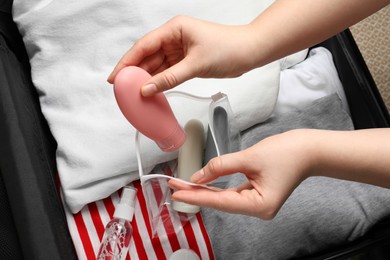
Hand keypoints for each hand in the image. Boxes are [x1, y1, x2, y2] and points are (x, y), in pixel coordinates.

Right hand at [107, 16, 257, 95]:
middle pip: (147, 56)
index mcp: (174, 29)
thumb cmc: (228, 48)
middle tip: (121, 89)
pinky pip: (167, 72)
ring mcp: (179, 50)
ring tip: (133, 93)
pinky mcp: (185, 61)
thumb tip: (147, 89)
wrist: (249, 52)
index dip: (127, 62)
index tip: (115, 76)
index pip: (144, 46)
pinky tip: (151, 91)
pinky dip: (159, 82)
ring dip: (146, 78)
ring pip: (157, 65)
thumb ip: (169, 78)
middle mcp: (173, 38)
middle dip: (134, 72)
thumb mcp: (195, 65)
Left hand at [169, 129, 313, 218]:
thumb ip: (221, 166)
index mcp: (261, 206)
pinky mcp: (257, 194)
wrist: (309, 149)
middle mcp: (259, 209)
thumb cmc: (288, 152)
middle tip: (175, 186)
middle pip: (221, 202)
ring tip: (183, 185)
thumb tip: (198, 175)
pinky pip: (233, 192)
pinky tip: (203, 184)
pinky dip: (217, 187)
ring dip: (205, 190)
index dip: (197, 196)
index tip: (177, 193)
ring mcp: (258, 203)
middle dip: (197, 193)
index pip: (221, 201)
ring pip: (225, 198)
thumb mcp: (249, 157)